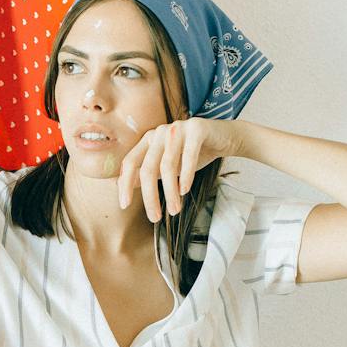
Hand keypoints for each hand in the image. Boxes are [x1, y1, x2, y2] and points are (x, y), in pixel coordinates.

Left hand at [117, 118, 243, 219]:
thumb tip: (122, 186)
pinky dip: (185, 176)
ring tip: (175, 210)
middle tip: (154, 218)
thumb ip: (146, 174)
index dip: (125, 184)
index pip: (130, 162)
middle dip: (150, 196)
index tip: (124, 205)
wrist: (224, 138)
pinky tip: (185, 191)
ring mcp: (177, 128)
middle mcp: (159, 132)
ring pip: (168, 165)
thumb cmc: (191, 154)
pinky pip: (188, 156)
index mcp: (148, 140)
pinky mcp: (197, 129)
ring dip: (170, 192)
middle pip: (148, 168)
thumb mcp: (166, 166)